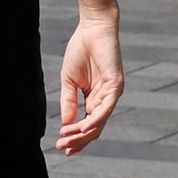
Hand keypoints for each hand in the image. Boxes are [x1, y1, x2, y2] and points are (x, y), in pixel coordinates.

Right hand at [55, 11, 124, 153]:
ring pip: (100, 122)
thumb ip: (68, 103)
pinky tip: (82, 127)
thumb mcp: (69, 81)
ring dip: (84, 133)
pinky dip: (94, 119)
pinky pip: (106, 107)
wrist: (92, 29)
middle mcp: (105, 100)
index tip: (61, 146)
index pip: (87, 125)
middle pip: (94, 128)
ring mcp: (112, 94)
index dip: (75, 138)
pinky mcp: (116, 85)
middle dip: (78, 140)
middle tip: (62, 148)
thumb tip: (65, 125)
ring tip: (68, 139)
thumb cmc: (80, 51)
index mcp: (94, 99)